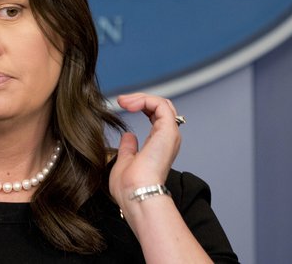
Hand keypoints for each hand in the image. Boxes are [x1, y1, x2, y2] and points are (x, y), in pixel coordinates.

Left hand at [108, 93, 181, 208]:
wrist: (136, 194)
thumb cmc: (129, 187)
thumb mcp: (125, 162)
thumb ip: (128, 148)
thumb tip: (128, 136)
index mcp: (158, 145)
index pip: (156, 116)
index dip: (140, 106)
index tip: (122, 105)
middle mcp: (167, 139)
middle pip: (161, 107)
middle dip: (140, 99)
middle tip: (122, 100)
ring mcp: (169, 134)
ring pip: (162, 103)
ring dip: (141, 98)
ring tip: (124, 101)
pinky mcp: (168, 131)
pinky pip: (161, 105)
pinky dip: (145, 100)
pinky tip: (130, 105)